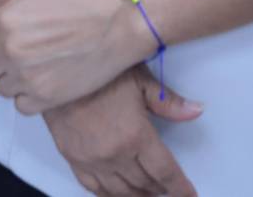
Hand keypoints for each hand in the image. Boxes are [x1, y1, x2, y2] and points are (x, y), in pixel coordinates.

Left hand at [0, 0, 154, 113]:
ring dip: (14, 77)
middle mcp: (11, 51)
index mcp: (5, 20)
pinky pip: (20, 105)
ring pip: (2, 86)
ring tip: (37, 64)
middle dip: (3, 56)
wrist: (121, 23)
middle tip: (28, 48)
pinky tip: (46, 79)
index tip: (15, 31)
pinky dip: (30, 96)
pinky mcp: (45, 98)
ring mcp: (27, 77)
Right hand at [42, 66, 201, 196]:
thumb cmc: (99, 70)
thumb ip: (168, 102)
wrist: (56, 69)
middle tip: (169, 190)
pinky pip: (93, 187)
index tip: (189, 193)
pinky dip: (109, 194)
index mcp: (135, 135)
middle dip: (160, 190)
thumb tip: (196, 110)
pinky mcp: (72, 158)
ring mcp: (91, 160)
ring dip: (137, 195)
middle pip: (144, 183)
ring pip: (120, 191)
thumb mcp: (139, 79)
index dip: (179, 186)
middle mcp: (114, 154)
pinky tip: (116, 193)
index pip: (164, 171)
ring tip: (148, 194)